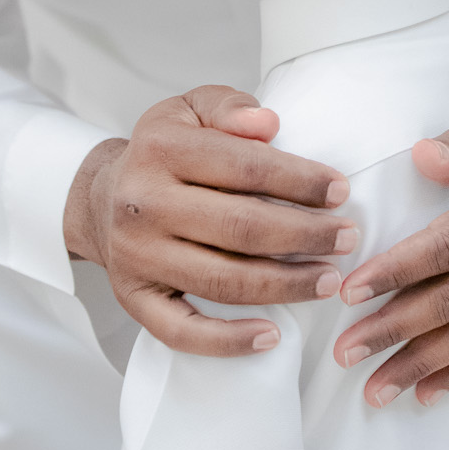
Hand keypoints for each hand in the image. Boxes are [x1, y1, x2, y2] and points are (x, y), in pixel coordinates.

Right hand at [65, 86, 355, 354]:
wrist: (101, 198)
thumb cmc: (164, 153)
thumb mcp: (190, 109)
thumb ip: (230, 107)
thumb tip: (268, 124)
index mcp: (160, 149)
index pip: (244, 167)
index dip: (299, 181)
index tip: (341, 192)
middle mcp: (143, 204)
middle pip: (240, 228)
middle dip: (304, 236)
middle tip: (347, 239)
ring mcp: (137, 257)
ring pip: (222, 280)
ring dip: (284, 286)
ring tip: (329, 281)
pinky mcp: (134, 299)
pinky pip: (183, 332)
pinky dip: (228, 341)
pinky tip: (272, 336)